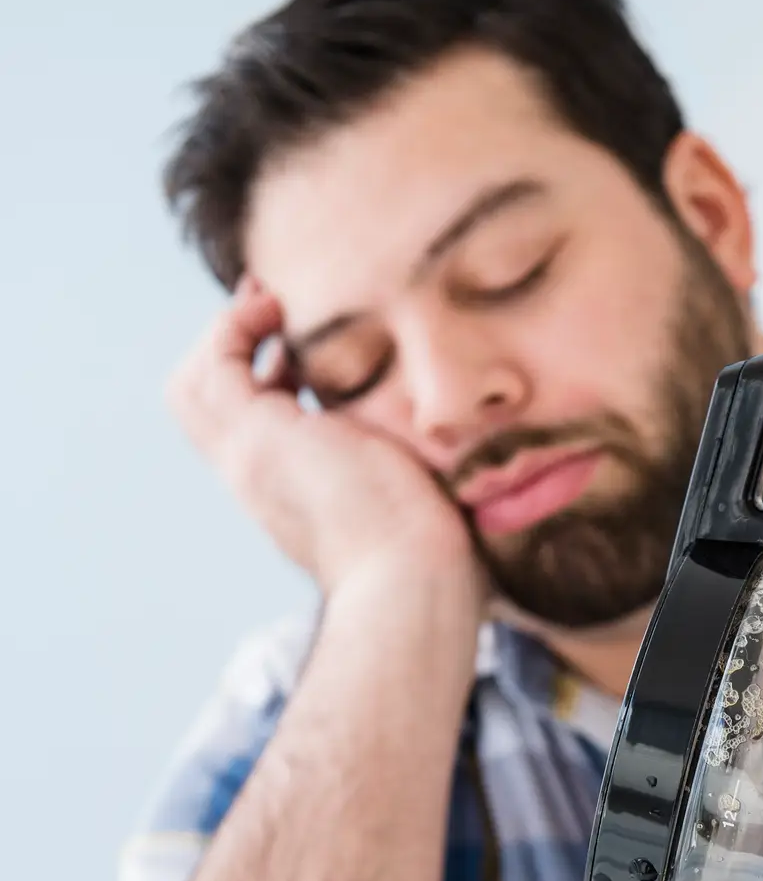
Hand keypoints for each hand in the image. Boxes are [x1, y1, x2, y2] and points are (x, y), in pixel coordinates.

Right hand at [167, 277, 474, 595]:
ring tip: (271, 302)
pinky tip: (277, 309)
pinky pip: (219, 366)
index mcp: (290, 493)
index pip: (247, 427)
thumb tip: (449, 448)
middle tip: (268, 308)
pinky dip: (236, 328)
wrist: (414, 578)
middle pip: (201, 406)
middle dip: (225, 349)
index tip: (296, 348)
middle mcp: (258, 478)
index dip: (261, 378)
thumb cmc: (430, 554)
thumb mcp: (406, 495)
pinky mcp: (259, 438)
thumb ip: (402, 466)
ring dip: (225, 334)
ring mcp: (251, 459)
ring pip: (195, 386)